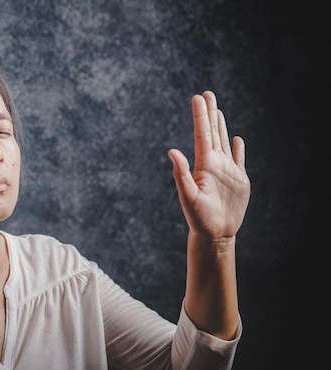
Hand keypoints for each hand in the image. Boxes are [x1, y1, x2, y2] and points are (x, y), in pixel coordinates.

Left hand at [168, 91, 250, 238]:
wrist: (215, 233)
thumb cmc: (198, 218)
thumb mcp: (188, 196)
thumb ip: (181, 174)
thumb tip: (172, 151)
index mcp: (203, 165)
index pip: (202, 134)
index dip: (200, 115)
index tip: (197, 97)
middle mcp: (214, 164)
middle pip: (212, 133)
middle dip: (209, 113)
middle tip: (207, 93)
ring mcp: (227, 171)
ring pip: (224, 142)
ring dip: (221, 125)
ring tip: (217, 109)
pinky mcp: (239, 180)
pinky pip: (239, 160)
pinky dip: (238, 149)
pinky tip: (237, 139)